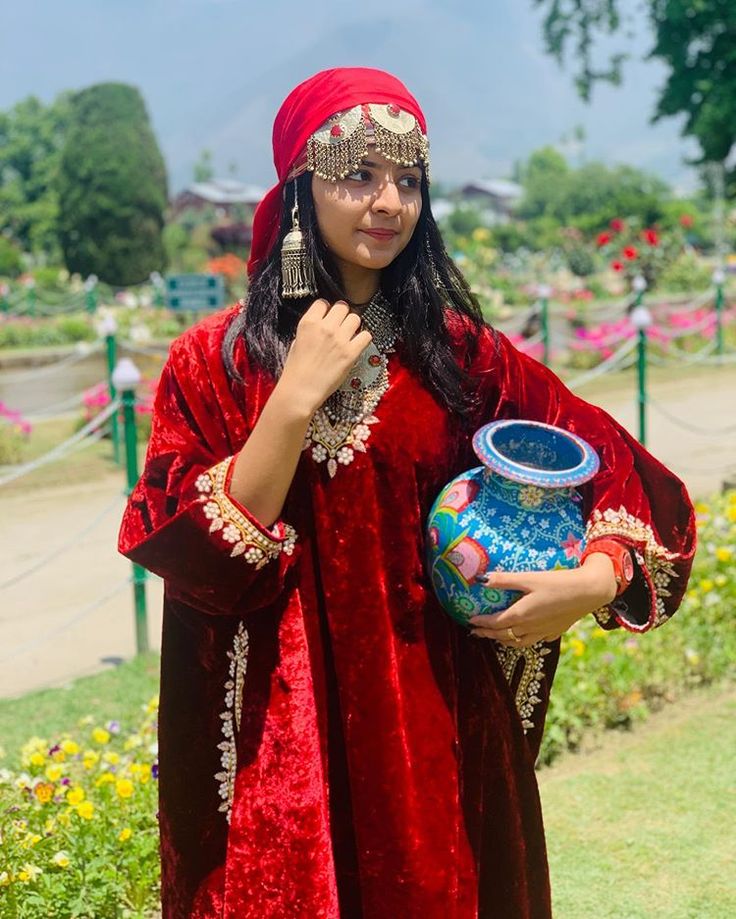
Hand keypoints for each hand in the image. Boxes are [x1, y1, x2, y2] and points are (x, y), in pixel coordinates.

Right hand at [278, 299, 372, 414]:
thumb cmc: (296, 371)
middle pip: (342, 307)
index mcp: (308, 323)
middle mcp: (325, 327)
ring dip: (353, 326)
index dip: (327, 310)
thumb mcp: (296, 343)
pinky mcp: (351, 352)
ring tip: (349, 336)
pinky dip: (363, 339)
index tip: (328, 317)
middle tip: (341, 326)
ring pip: (356, 318)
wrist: (300, 391)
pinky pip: (366, 336)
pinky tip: (357, 345)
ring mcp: (339, 339)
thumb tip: (322, 326)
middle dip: (342, 315)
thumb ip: (311, 330)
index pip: (323, 303)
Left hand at [468, 554, 617, 647]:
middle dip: (487, 634)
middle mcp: (530, 628)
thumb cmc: (558, 583)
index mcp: (521, 615)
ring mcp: (543, 632)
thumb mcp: (529, 578)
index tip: (469, 621)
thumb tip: (480, 579)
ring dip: (503, 641)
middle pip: (504, 635)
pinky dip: (522, 641)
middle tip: (475, 632)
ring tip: (495, 638)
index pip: (495, 623)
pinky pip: (534, 641)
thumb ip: (504, 580)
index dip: (481, 623)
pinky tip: (523, 636)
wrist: (589, 592)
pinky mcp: (555, 632)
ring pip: (518, 642)